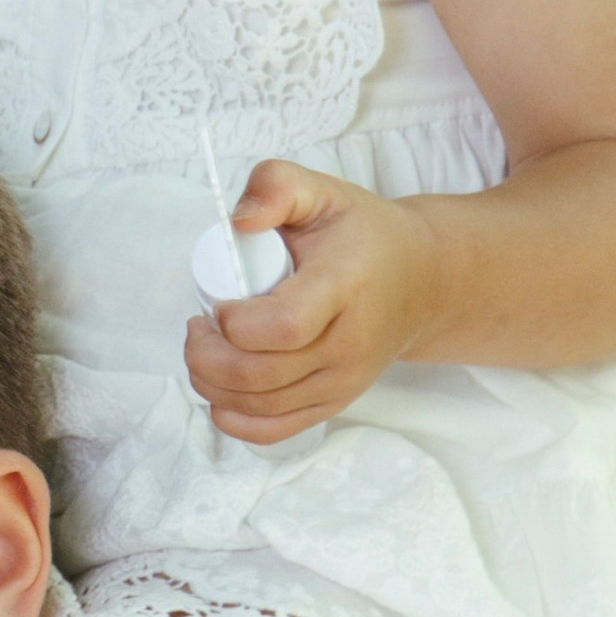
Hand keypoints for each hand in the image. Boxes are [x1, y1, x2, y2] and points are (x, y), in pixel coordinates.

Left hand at [184, 158, 436, 442]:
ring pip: (260, 406)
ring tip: (204, 349)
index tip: (218, 303)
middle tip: (196, 325)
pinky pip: (275, 431)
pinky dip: (235, 420)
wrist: (420, 279)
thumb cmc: (362, 235)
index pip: (284, 326)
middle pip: (260, 375)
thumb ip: (276, 185)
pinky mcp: (335, 404)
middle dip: (206, 356)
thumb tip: (238, 221)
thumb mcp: (323, 191)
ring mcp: (344, 382)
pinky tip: (218, 393)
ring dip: (211, 384)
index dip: (234, 322)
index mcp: (344, 288)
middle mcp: (348, 345)